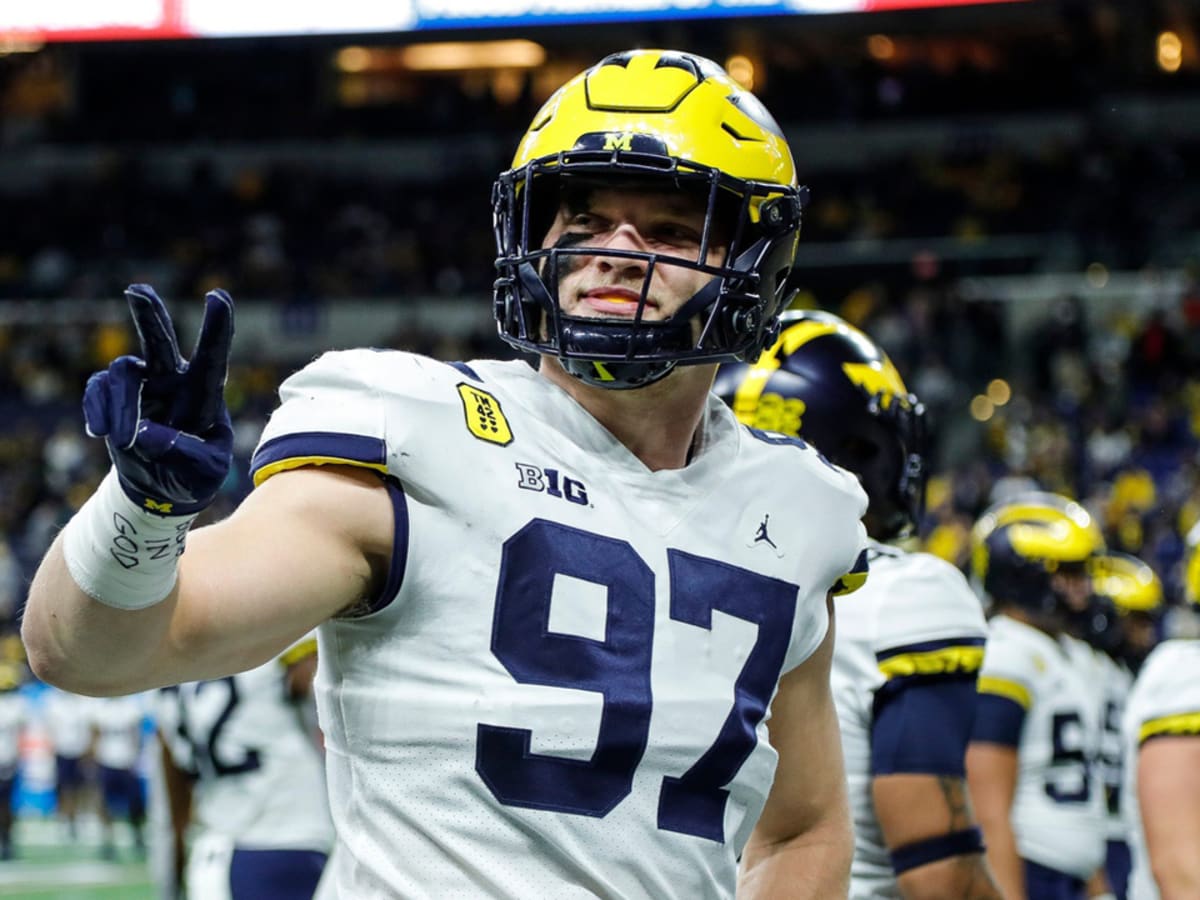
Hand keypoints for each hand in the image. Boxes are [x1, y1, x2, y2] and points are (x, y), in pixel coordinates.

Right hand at [83, 284, 234, 515]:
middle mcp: (173, 381)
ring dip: (120, 406)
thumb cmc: (194, 475)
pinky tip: (100, 432)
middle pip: (160, 340)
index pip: (213, 357)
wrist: (161, 487)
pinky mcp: (114, 397)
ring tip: (124, 440)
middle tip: (137, 290)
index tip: (218, 296)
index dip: (217, 327)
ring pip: (123, 372)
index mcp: (205, 393)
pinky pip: (97, 388)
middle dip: (149, 314)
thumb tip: (145, 435)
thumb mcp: (205, 472)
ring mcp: (142, 386)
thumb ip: (183, 454)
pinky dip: (97, 409)